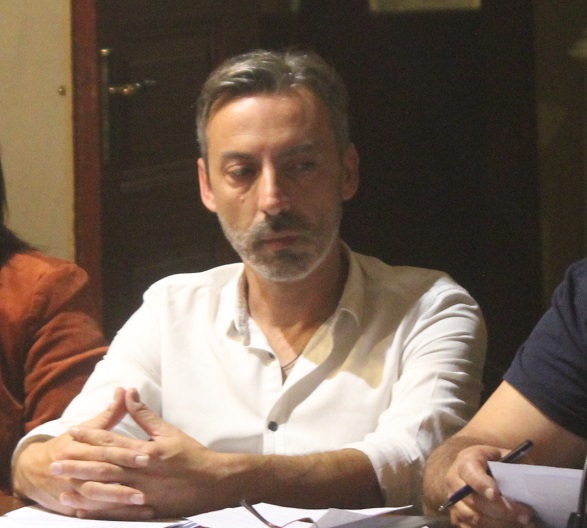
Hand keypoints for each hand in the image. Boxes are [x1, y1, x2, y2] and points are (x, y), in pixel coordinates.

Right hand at [12, 387, 154, 519]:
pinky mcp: (75, 506)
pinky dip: (115, 516)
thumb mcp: (88, 426)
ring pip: (100, 497)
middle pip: (104, 475)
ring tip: (144, 503)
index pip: (107, 451)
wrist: (36, 468)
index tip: (148, 456)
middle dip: (127, 481)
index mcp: (80, 448)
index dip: (127, 454)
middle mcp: (77, 470)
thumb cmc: (69, 443)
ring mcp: (75, 490)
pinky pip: (97, 513)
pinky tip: (135, 516)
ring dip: (122, 501)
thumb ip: (110, 412)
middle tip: (150, 483)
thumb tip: (126, 390)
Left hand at [55, 388, 230, 518]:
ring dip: (84, 491)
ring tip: (62, 489)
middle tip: (55, 464)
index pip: (114, 442)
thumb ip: (145, 415)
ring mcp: (143, 493)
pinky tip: (82, 511)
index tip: (72, 432)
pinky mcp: (147, 509)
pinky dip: (99, 512)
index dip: (92, 437)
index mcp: (146, 451)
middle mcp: (142, 472)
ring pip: (108, 492)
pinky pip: (118, 512)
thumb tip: (129, 392)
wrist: (213, 481)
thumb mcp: (169, 431)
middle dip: (78, 465)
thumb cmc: (191, 454)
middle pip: (104, 468)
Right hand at [445, 445, 534, 526]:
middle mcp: (454, 480)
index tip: (495, 494)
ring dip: (501, 524)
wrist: (478, 472)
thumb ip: (515, 464)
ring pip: (474, 518)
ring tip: (523, 522)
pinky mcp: (457, 518)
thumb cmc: (496, 463)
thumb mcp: (506, 456)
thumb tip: (527, 480)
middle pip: (474, 500)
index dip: (481, 484)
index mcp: (466, 460)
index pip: (469, 472)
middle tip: (526, 515)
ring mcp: (454, 501)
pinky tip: (511, 527)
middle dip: (502, 510)